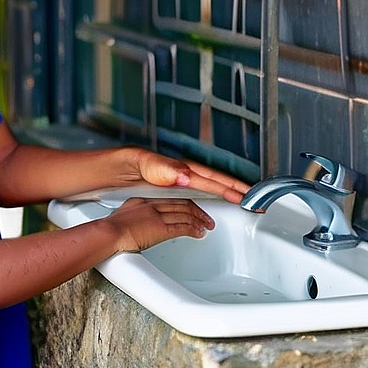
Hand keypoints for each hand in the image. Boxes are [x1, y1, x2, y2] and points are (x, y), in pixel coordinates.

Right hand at [106, 196, 214, 252]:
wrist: (109, 233)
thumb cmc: (111, 229)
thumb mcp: (124, 215)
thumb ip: (136, 216)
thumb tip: (141, 224)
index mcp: (144, 199)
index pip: (170, 197)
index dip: (184, 202)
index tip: (191, 207)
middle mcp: (153, 204)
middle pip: (181, 204)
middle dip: (196, 210)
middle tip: (205, 217)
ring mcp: (157, 216)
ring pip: (184, 215)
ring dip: (198, 221)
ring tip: (207, 226)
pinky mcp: (161, 229)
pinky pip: (182, 227)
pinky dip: (193, 230)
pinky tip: (199, 233)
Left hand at [132, 150, 250, 203]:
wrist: (109, 170)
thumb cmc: (125, 163)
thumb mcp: (142, 163)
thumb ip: (164, 169)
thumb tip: (188, 177)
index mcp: (180, 168)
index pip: (212, 179)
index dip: (231, 188)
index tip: (249, 196)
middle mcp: (182, 173)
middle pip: (216, 182)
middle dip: (238, 190)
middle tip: (258, 200)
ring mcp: (178, 180)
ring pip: (209, 187)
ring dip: (227, 194)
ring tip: (244, 201)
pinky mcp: (171, 188)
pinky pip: (197, 193)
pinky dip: (211, 198)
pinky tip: (214, 204)